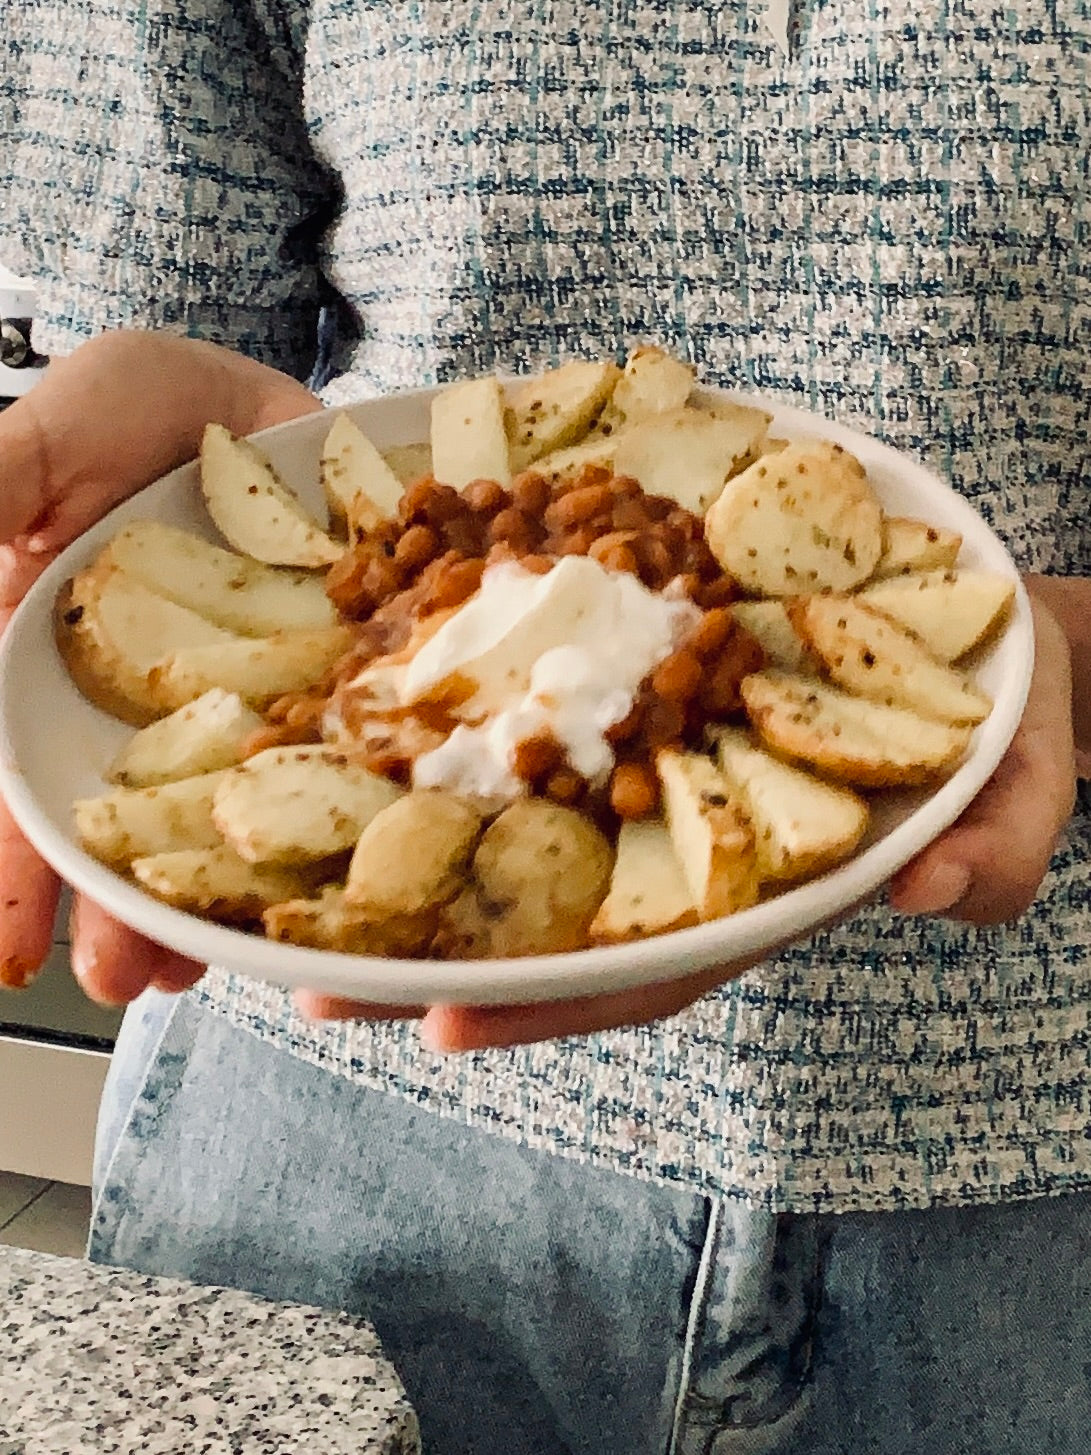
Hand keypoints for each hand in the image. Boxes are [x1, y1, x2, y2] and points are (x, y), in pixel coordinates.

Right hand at [0, 330, 321, 997]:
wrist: (266, 401)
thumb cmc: (135, 410)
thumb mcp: (44, 434)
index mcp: (54, 666)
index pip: (16, 781)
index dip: (12, 869)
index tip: (7, 954)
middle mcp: (142, 709)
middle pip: (115, 822)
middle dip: (113, 905)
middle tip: (122, 980)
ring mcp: (240, 707)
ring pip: (216, 817)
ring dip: (208, 894)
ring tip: (205, 964)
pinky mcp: (325, 690)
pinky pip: (326, 765)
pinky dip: (327, 823)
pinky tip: (328, 880)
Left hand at [301, 593, 1078, 1050]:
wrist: (971, 626)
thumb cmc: (999, 710)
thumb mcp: (1020, 771)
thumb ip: (1000, 841)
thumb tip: (938, 885)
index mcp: (766, 883)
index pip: (654, 961)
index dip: (558, 997)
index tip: (450, 1023)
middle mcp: (692, 841)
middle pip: (557, 916)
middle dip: (442, 955)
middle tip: (314, 983)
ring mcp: (661, 776)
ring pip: (532, 835)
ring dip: (424, 863)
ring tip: (303, 892)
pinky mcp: (643, 704)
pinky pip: (545, 732)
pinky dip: (468, 745)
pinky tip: (382, 740)